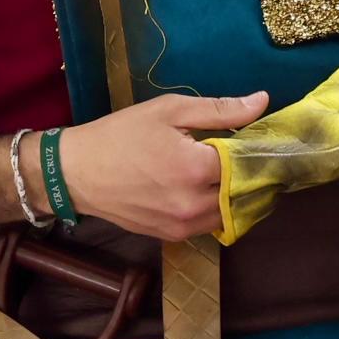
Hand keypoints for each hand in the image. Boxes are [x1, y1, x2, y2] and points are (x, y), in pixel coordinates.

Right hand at [56, 92, 268, 240]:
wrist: (75, 173)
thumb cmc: (121, 135)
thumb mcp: (169, 110)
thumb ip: (220, 109)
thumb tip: (262, 102)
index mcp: (196, 169)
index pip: (250, 163)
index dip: (258, 149)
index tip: (262, 138)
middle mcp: (193, 204)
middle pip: (246, 192)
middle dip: (252, 174)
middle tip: (250, 155)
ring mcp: (182, 225)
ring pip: (231, 213)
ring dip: (237, 194)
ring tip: (230, 172)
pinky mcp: (171, 236)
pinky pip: (209, 225)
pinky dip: (218, 209)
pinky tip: (211, 189)